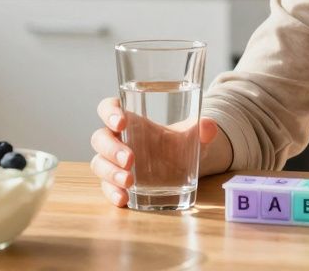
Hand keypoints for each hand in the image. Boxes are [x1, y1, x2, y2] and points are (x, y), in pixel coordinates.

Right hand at [90, 97, 224, 206]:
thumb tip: (209, 126)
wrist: (181, 167)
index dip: (109, 113)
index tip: (122, 122)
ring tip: (129, 182)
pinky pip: (105, 188)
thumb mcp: (192, 135)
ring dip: (110, 173)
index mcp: (130, 120)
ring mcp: (113, 163)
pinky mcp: (115, 183)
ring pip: (99, 163)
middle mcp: (118, 140)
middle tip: (130, 159)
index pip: (108, 108)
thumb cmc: (178, 144)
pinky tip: (124, 200)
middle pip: (100, 138)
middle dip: (112, 149)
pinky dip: (111, 193)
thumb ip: (202, 129)